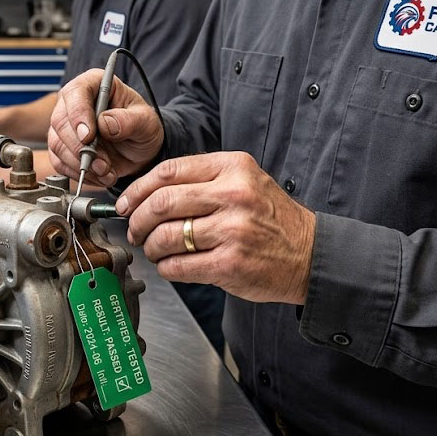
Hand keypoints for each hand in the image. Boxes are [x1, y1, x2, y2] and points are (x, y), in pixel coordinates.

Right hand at [47, 68, 163, 186]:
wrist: (138, 150)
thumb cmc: (142, 127)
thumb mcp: (146, 122)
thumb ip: (129, 121)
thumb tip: (105, 123)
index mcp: (94, 84)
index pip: (76, 92)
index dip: (78, 115)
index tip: (88, 137)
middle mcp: (74, 102)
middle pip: (60, 121)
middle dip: (80, 148)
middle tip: (102, 163)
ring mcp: (65, 126)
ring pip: (57, 144)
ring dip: (80, 164)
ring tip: (106, 171)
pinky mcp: (62, 147)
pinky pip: (59, 162)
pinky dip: (78, 173)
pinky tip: (98, 175)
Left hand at [116, 152, 315, 304]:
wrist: (310, 254)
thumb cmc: (271, 219)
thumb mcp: (244, 182)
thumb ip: (202, 181)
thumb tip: (146, 194)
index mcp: (233, 168)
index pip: (169, 171)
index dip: (138, 189)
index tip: (126, 203)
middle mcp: (234, 195)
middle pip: (162, 202)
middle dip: (138, 220)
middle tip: (135, 230)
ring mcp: (233, 230)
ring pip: (166, 236)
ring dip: (151, 247)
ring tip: (155, 249)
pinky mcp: (230, 263)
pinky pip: (178, 266)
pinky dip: (166, 267)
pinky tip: (171, 265)